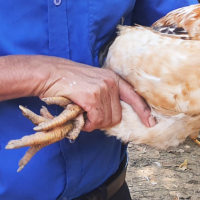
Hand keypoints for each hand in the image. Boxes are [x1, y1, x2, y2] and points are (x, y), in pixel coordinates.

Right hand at [36, 57, 154, 132]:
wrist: (49, 74)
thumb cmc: (68, 81)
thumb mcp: (93, 82)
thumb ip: (105, 95)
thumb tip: (113, 116)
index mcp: (113, 78)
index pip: (134, 96)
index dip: (143, 111)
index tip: (150, 123)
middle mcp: (111, 82)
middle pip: (117, 116)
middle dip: (103, 122)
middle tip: (88, 117)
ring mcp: (103, 89)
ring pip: (106, 120)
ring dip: (93, 123)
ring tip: (81, 114)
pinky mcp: (92, 96)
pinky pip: (96, 120)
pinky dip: (86, 124)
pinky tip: (78, 117)